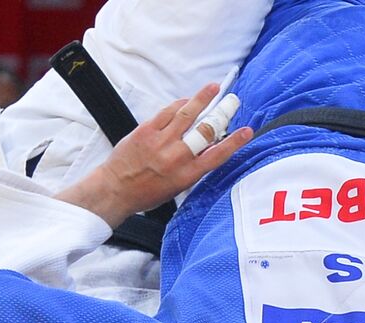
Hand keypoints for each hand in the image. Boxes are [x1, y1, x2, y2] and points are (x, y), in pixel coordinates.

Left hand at [55, 84, 252, 227]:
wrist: (116, 189)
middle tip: (232, 102)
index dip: (235, 141)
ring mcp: (162, 141)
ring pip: (188, 114)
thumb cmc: (147, 193)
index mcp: (188, 175)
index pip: (218, 155)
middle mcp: (177, 157)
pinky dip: (181, 104)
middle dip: (222, 114)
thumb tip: (206, 149)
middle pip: (206, 130)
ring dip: (203, 98)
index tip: (247, 131)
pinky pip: (168, 112)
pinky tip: (188, 100)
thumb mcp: (177, 188)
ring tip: (214, 88)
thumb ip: (192, 168)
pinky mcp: (147, 130)